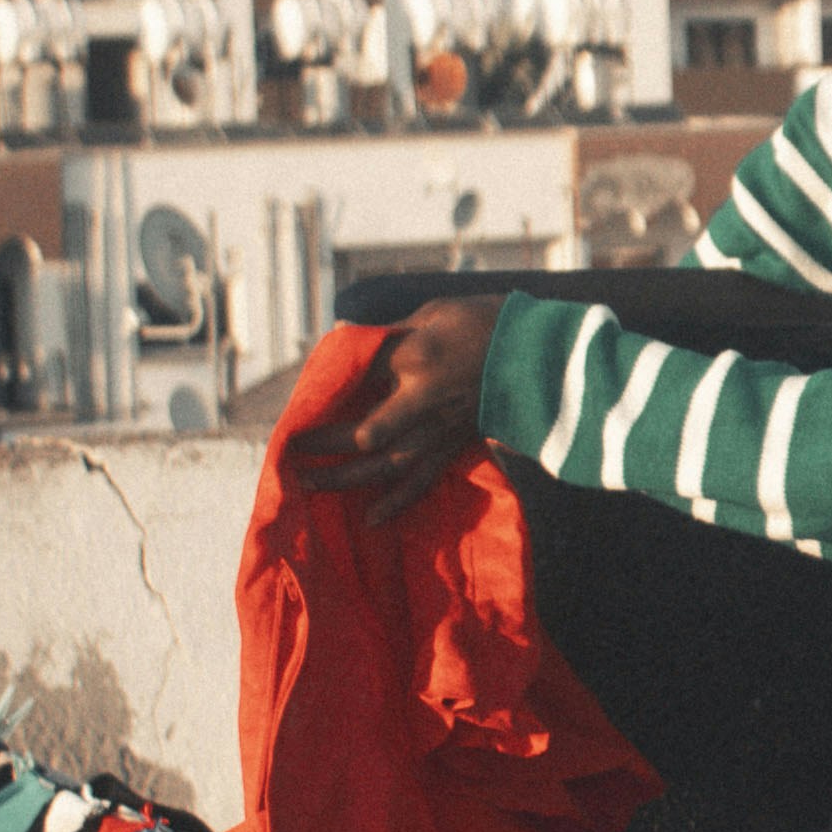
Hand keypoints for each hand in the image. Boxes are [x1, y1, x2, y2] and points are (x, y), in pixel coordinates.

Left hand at [282, 298, 501, 520]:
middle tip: (290, 450)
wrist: (541, 354)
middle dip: (324, 442)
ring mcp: (441, 429)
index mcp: (417, 358)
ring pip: (386, 464)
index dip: (325, 383)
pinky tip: (371, 519)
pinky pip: (423, 481)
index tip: (302, 393)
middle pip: (363, 430)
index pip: (358, 373)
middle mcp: (424, 400)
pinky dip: (397, 503)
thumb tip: (345, 338)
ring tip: (309, 484)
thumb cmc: (485, 323)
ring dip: (345, 478)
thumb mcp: (434, 312)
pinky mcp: (456, 446)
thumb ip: (389, 332)